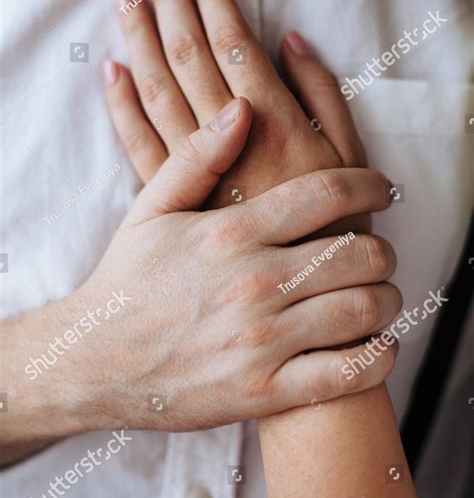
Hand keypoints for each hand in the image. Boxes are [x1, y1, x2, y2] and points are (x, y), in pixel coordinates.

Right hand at [67, 104, 396, 431]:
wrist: (93, 362)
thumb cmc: (127, 284)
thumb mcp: (151, 209)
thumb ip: (198, 155)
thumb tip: (243, 106)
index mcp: (231, 233)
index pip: (328, 194)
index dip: (369, 185)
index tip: (382, 189)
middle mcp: (253, 282)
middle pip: (359, 252)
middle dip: (381, 249)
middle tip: (376, 252)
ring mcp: (261, 340)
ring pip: (363, 309)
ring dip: (385, 299)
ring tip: (377, 295)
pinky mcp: (264, 390)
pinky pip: (347, 375)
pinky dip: (376, 358)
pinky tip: (372, 345)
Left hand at [110, 0, 366, 213]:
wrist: (301, 296)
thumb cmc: (334, 225)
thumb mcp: (349, 157)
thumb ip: (323, 96)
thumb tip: (291, 41)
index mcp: (274, 124)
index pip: (234, 47)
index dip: (214, 4)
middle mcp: (228, 141)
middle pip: (189, 58)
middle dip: (169, 5)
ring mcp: (195, 171)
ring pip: (158, 91)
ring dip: (140, 40)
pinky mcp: (173, 199)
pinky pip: (138, 145)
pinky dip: (123, 106)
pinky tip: (112, 72)